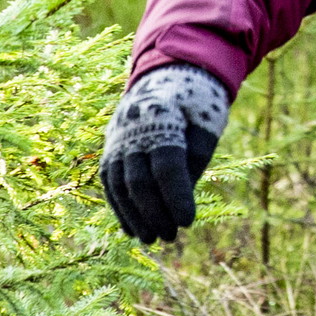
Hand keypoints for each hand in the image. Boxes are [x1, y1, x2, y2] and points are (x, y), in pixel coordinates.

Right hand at [98, 63, 229, 243]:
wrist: (166, 76)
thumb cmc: (194, 104)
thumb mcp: (205, 124)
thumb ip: (195, 158)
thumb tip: (181, 199)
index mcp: (162, 116)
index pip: (166, 164)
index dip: (176, 196)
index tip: (188, 222)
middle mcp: (133, 128)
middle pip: (140, 179)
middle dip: (155, 212)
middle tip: (171, 236)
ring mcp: (117, 138)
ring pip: (120, 184)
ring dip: (134, 216)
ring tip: (151, 239)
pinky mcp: (110, 148)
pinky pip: (111, 182)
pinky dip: (120, 207)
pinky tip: (131, 229)